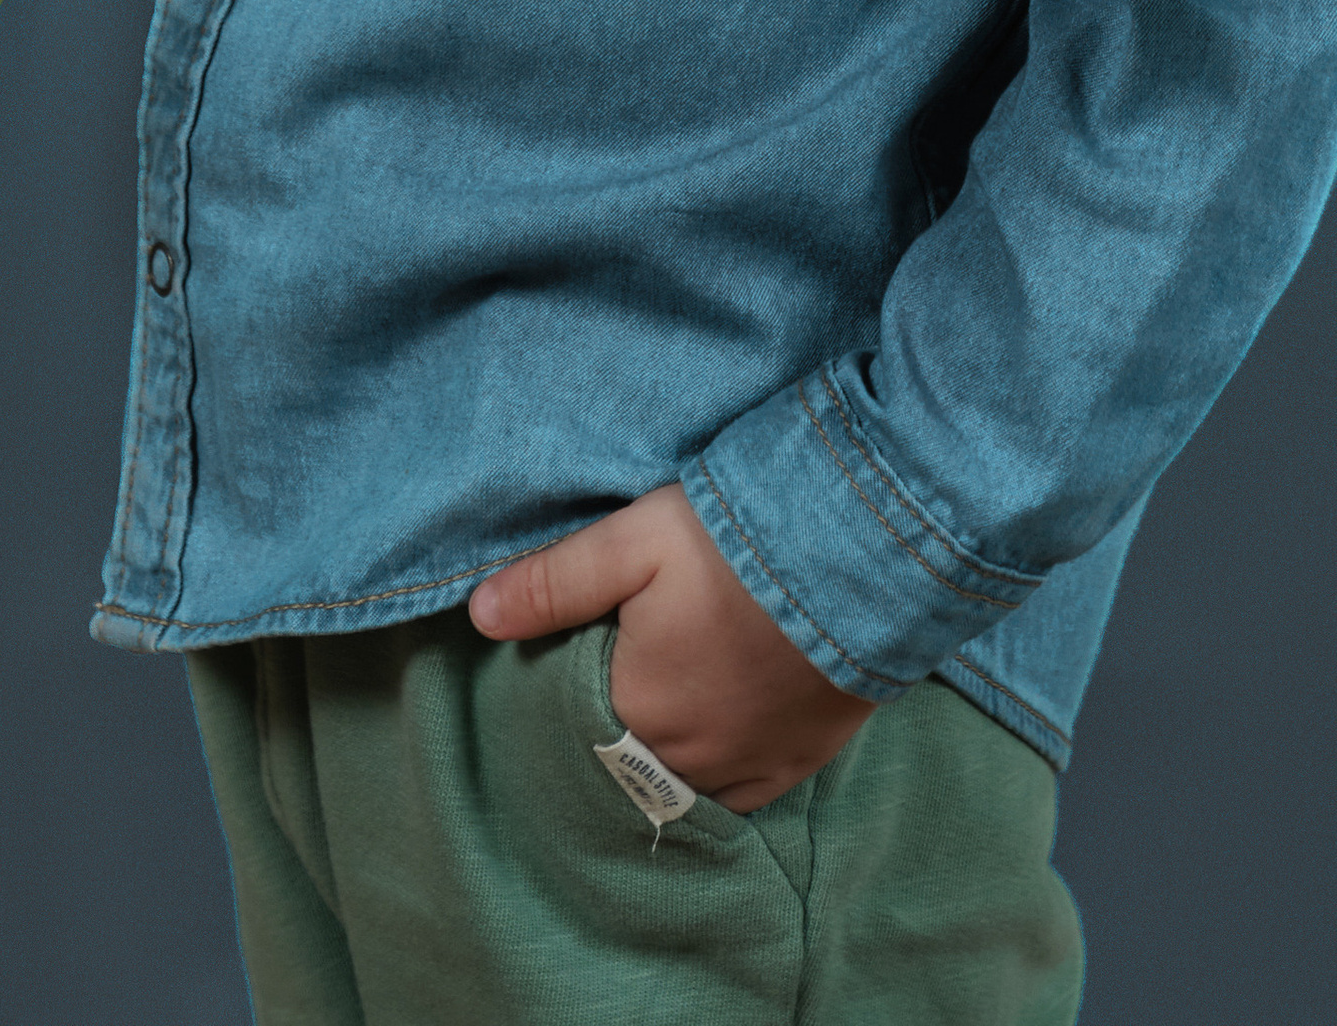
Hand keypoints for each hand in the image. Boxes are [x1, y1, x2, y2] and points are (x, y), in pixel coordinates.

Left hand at [469, 485, 874, 811]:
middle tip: (619, 684)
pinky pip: (743, 794)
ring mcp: (746, 766)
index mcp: (634, 711)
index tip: (571, 665)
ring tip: (663, 714)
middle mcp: (685, 759)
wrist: (858, 557)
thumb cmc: (736, 544)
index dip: (567, 700)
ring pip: (683, 785)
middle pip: (629, 762)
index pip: (576, 728)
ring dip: (666, 759)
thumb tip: (478, 614)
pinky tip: (716, 748)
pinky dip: (722, 778)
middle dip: (616, 733)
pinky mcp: (797, 761)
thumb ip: (554, 582)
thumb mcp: (633, 542)